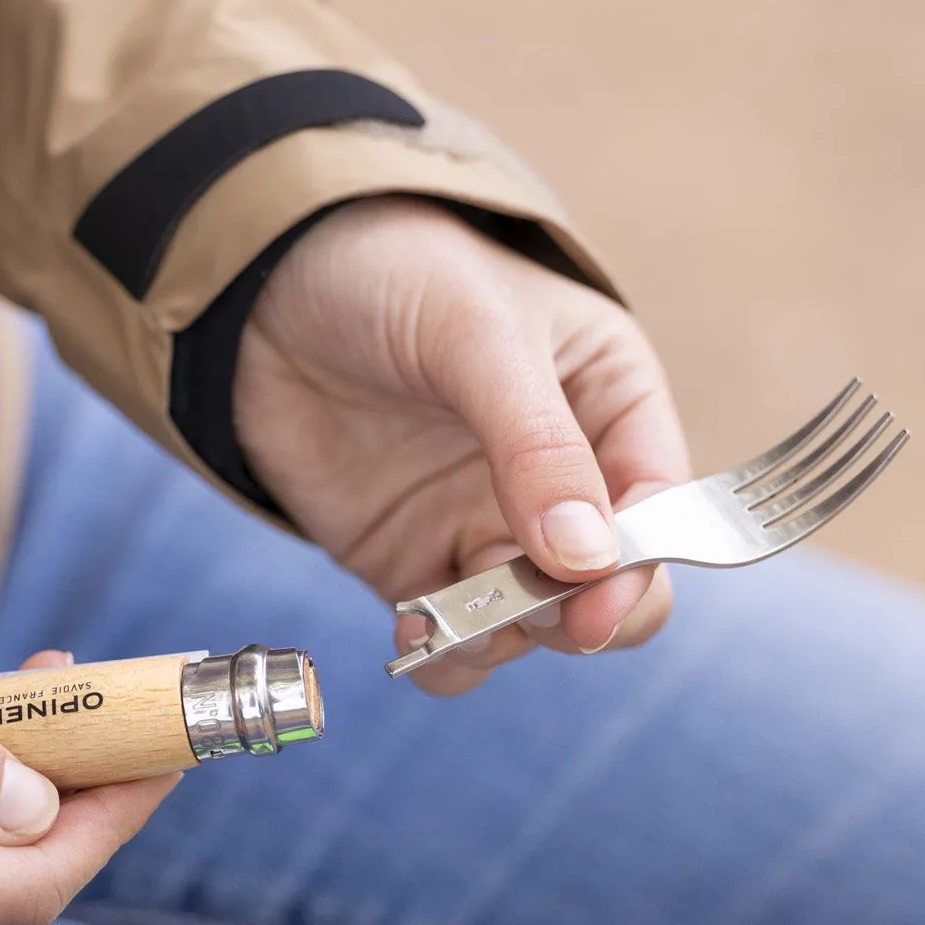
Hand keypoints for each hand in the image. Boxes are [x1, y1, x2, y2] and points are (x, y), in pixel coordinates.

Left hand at [235, 197, 690, 693]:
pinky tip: (411, 630)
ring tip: (449, 620)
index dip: (642, 560)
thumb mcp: (477, 334)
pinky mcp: (416, 560)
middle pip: (611, 584)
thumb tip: (590, 557)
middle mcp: (562, 478)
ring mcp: (487, 525)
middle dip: (581, 614)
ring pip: (533, 626)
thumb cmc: (395, 271)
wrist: (265, 285)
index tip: (597, 596)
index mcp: (610, 403)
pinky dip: (444, 653)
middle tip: (532, 615)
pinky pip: (452, 637)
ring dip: (505, 638)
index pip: (660, 504)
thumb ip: (536, 443)